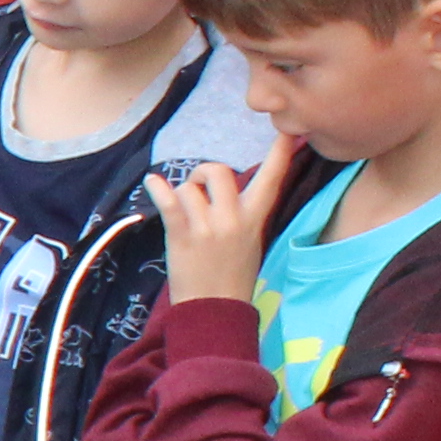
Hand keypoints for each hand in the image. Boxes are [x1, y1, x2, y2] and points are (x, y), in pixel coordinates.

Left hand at [156, 134, 296, 310]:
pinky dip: (157, 188)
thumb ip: (243, 211)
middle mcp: (233, 219)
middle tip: (197, 191)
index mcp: (254, 218)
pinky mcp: (182, 237)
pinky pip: (169, 202)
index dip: (280, 154)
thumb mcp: (250, 239)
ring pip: (189, 187)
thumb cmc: (231, 274)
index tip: (288, 130)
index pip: (272, 179)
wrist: (215, 310)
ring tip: (182, 213)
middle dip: (202, 174)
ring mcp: (207, 228)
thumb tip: (224, 184)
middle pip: (217, 170)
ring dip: (181, 194)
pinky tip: (152, 183)